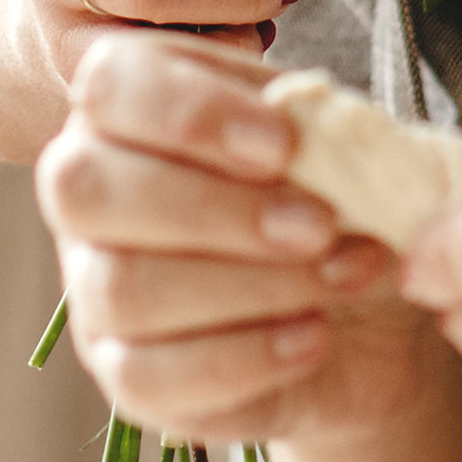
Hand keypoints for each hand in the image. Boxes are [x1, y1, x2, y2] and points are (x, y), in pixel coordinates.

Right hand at [38, 34, 440, 446]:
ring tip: (343, 276)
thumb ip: (319, 123)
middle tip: (321, 225)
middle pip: (86, 191)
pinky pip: (149, 374)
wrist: (375, 313)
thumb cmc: (342, 201)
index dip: (189, 114)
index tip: (285, 144)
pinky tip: (314, 336)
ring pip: (123, 288)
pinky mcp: (124, 374)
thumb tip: (308, 125)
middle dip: (214, 208)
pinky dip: (246, 357)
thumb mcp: (345, 145)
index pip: (107, 87)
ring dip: (250, 286)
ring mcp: (94, 290)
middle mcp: (90, 193)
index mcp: (130, 107)